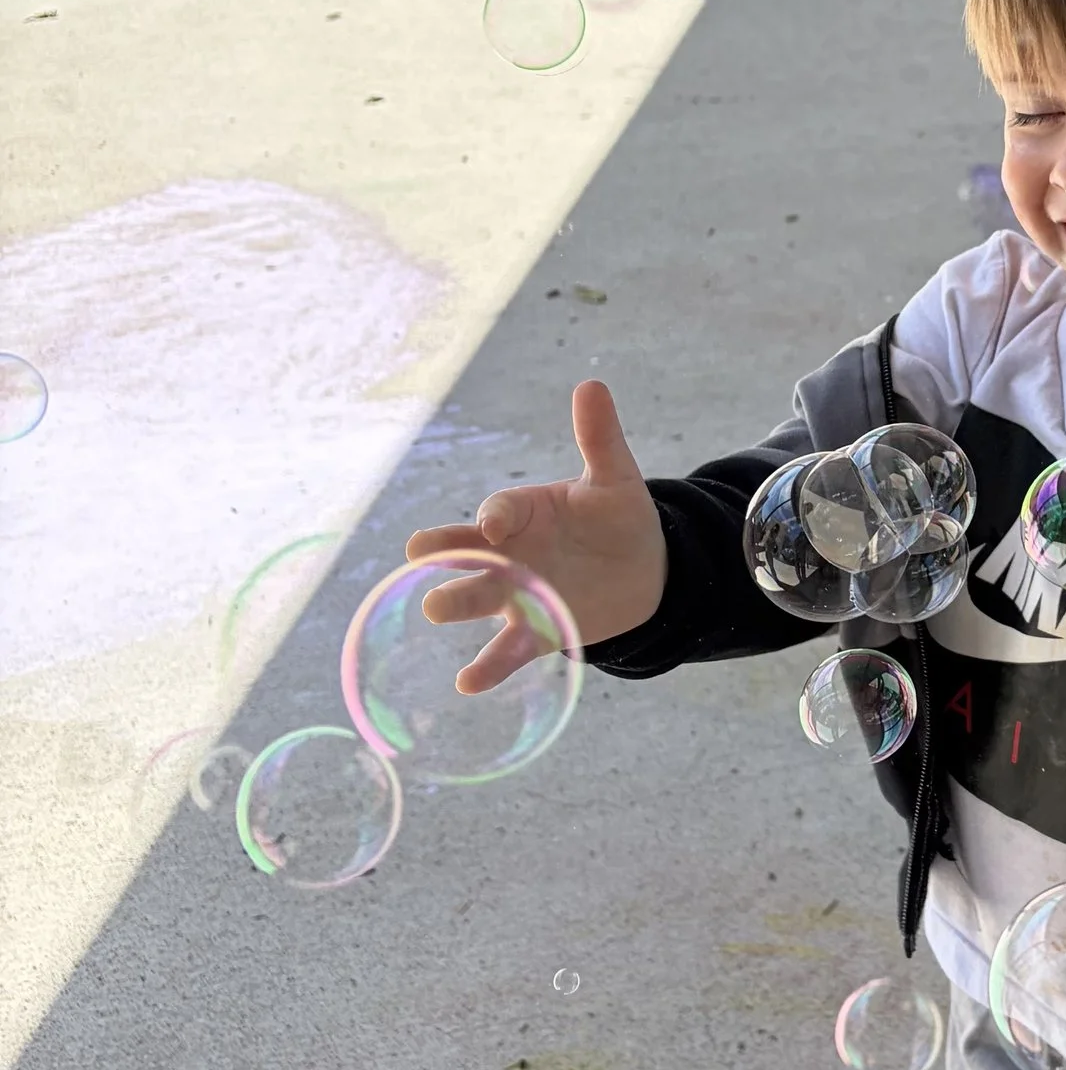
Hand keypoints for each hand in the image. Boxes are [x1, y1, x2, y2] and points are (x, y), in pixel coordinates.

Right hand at [404, 382, 666, 687]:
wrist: (642, 570)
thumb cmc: (618, 516)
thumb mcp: (615, 477)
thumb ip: (599, 438)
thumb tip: (592, 385)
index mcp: (521, 512)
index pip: (499, 511)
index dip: (496, 516)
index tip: (496, 525)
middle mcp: (507, 554)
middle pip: (468, 553)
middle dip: (446, 553)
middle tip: (419, 554)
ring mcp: (516, 594)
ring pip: (477, 599)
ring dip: (457, 602)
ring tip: (434, 610)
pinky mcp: (534, 632)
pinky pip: (505, 652)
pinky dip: (487, 668)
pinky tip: (466, 684)